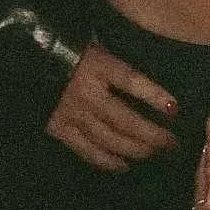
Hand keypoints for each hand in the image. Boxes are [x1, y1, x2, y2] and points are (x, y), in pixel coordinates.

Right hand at [45, 41, 177, 170]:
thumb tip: (153, 76)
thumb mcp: (101, 45)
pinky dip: (107, 161)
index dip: (153, 96)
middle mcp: (88, 92)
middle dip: (151, 134)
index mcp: (99, 65)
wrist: (36, 60)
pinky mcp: (60, 129)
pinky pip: (87, 151)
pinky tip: (124, 165)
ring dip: (135, 149)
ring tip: (154, 153)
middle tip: (171, 143)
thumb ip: (121, 61)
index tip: (173, 109)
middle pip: (124, 119)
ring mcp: (73, 114)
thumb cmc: (77, 50)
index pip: (131, 81)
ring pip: (108, 139)